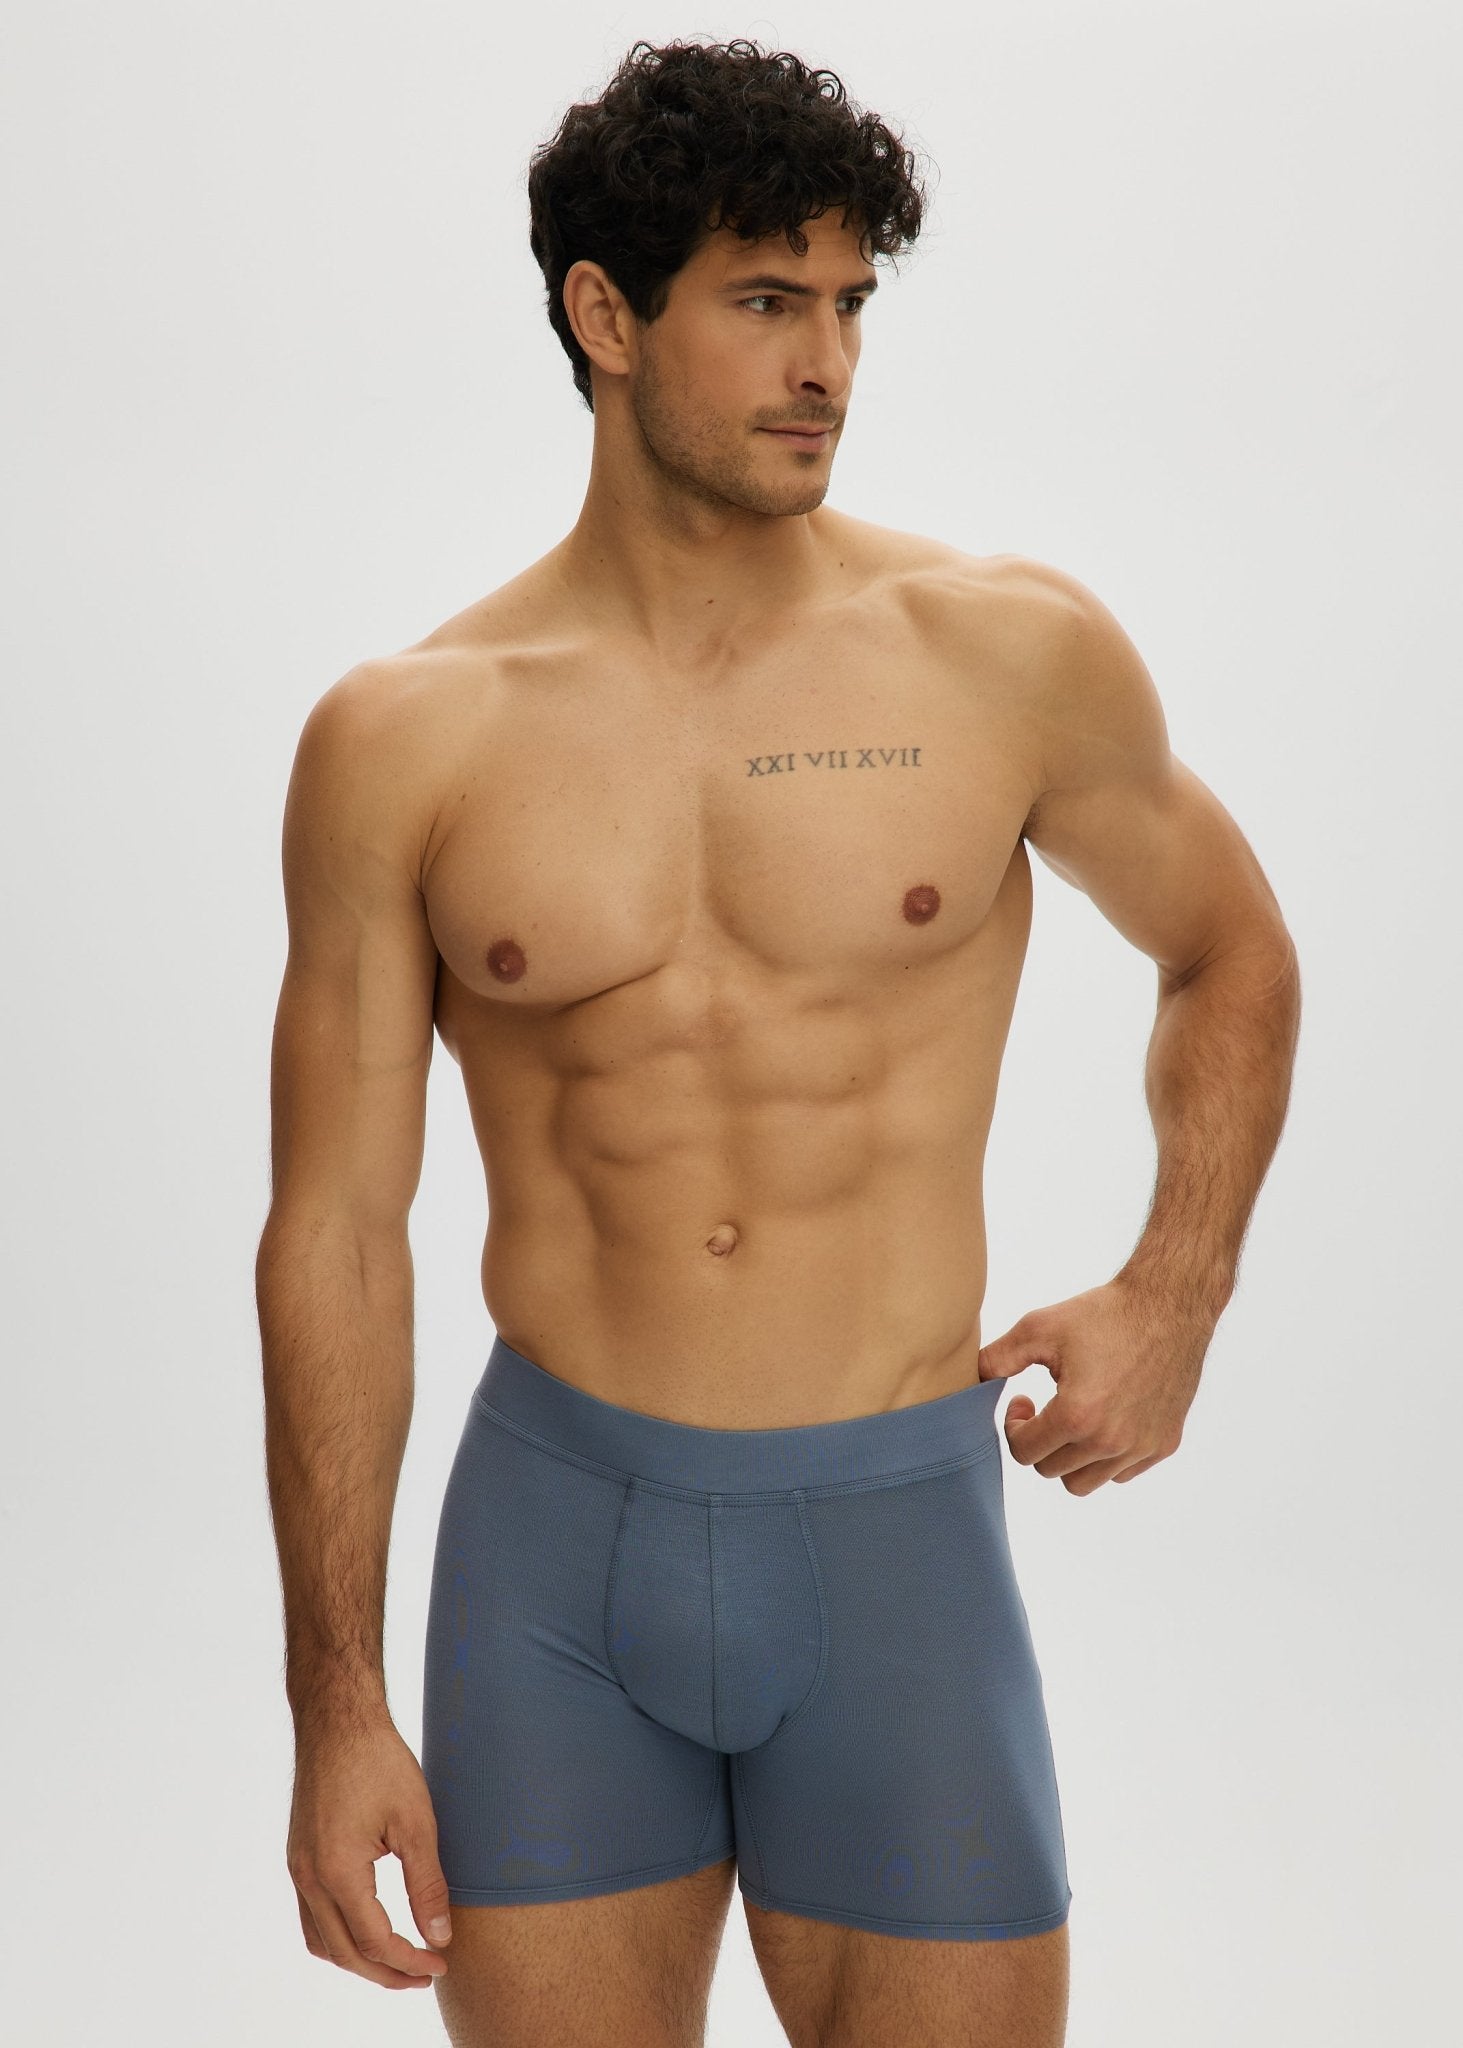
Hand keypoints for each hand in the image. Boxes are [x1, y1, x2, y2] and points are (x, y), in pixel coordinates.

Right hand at [286, 1716, 452, 1989]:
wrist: (337, 1720)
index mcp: (338, 1872)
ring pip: (321, 1940)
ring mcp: (298, 1868)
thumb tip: (439, 1937)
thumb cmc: (379, 1761)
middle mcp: (309, 1878)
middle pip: (345, 1952)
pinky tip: (366, 1927)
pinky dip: (338, 1936)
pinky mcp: (298, 1856)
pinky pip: (311, 1916)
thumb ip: (427, 1884)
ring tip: (397, 1960)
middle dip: (385, 1972)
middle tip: (423, 1976)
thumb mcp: (415, 1822)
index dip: (409, 1961)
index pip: (374, 1941)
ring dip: (358, 1959)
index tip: (440, 1965)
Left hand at [977, 1277, 1213, 1493]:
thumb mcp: (1039, 1327)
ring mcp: (1141, 1447)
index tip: (1023, 1401)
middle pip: (1051, 1470)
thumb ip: (998, 1359)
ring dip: (1069, 1457)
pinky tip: (1103, 1418)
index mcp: (1077, 1415)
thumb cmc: (1103, 1314)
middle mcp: (1111, 1441)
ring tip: (1071, 1419)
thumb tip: (973, 1380)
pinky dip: (1104, 1457)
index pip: (1024, 1453)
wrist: (1168, 1305)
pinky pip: (1120, 1473)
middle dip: (1038, 1441)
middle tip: (1042, 1408)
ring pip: (1085, 1482)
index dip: (1014, 1427)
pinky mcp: (1164, 1444)